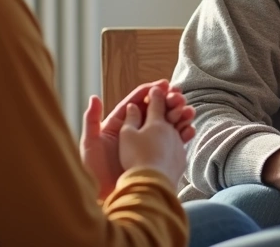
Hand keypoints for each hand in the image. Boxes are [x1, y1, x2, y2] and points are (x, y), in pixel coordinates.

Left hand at [82, 80, 194, 197]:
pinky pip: (172, 141)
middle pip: (154, 110)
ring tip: (188, 110)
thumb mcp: (90, 144)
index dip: (151, 91)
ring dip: (178, 115)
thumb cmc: (93, 171)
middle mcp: (134, 131)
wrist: (107, 196)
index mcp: (118, 124)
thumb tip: (94, 97)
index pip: (136, 102)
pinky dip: (182, 134)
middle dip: (168, 101)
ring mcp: (146, 143)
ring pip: (165, 124)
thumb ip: (92, 121)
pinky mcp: (155, 156)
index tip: (165, 84)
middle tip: (180, 96)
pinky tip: (189, 129)